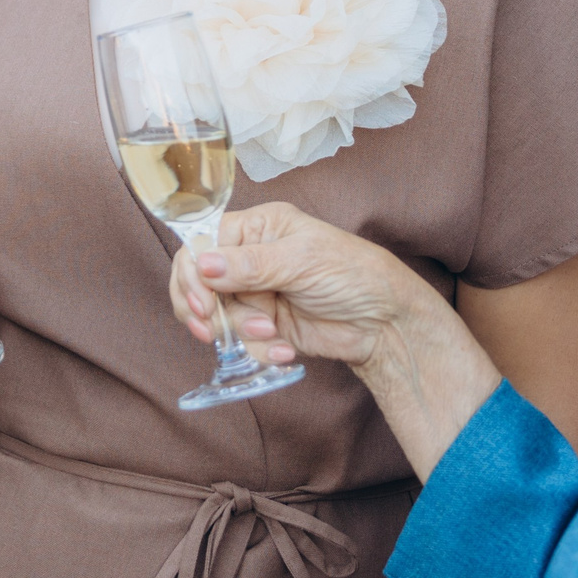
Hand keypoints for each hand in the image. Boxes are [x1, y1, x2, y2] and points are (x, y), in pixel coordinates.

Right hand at [167, 202, 427, 371]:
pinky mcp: (265, 326)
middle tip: (214, 331)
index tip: (202, 304)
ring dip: (242, 331)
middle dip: (210, 311)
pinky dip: (259, 350)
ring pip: (218, 318)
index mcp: (256, 228)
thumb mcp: (302, 260)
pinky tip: (285, 349)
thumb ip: (250, 265)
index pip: (201, 245)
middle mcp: (249, 258)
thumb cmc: (354, 273)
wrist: (385, 323)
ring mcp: (256, 294)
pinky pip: (241, 342)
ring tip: (274, 333)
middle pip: (199, 285)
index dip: (192, 275)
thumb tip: (202, 264)